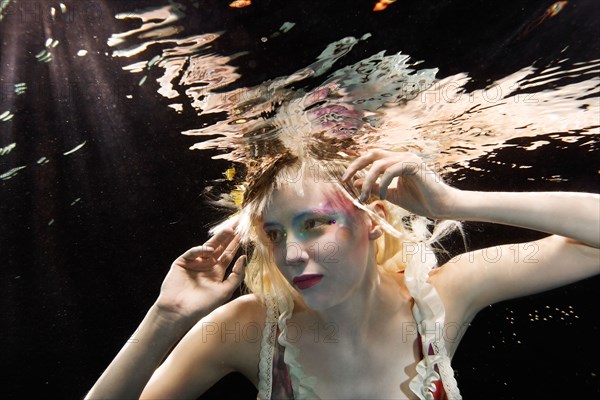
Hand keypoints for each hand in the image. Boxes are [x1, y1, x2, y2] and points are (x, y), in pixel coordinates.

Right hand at [155, 227, 245, 322]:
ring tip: (230, 230)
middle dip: (229, 237)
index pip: (228, 255)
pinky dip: (200, 250)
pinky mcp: (182, 262)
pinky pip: (192, 252)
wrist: (179, 312)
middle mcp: (206, 266)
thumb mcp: (225, 291)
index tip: (245, 235)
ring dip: (219, 238)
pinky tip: (209, 250)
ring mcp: (194, 263)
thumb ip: (236, 275)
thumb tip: (244, 258)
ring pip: (208, 246)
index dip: (236, 245)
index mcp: (217, 273)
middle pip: (220, 247)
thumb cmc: (202, 306)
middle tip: (239, 225)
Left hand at [342, 149, 458, 218]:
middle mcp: (402, 156)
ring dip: (368, 181)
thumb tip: (355, 182)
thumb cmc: (420, 201)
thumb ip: (374, 187)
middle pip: (372, 153)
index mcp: (397, 161)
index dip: (356, 165)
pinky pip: (392, 170)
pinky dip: (383, 184)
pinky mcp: (415, 165)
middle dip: (356, 165)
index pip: (372, 157)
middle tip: (344, 179)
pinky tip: (382, 196)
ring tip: (363, 197)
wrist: (441, 207)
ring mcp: (409, 158)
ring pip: (379, 164)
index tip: (344, 179)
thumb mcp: (390, 195)